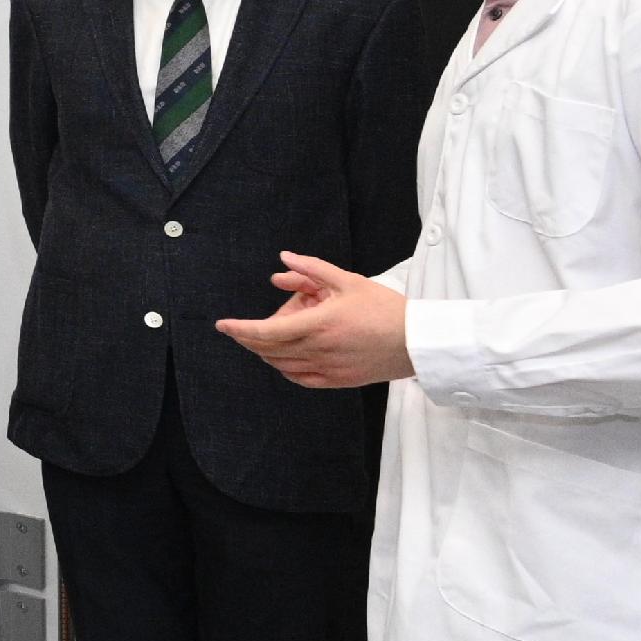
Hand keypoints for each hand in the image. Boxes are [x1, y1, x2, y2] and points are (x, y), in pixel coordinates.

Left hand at [217, 253, 414, 387]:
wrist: (417, 342)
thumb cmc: (386, 309)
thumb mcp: (348, 281)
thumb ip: (312, 269)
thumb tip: (283, 259)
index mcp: (318, 325)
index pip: (266, 331)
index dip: (240, 329)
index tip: (223, 325)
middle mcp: (318, 350)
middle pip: (268, 350)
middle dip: (248, 339)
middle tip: (238, 329)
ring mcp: (327, 369)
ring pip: (281, 365)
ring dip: (265, 352)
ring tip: (263, 338)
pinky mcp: (337, 381)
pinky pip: (300, 378)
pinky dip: (285, 368)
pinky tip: (284, 358)